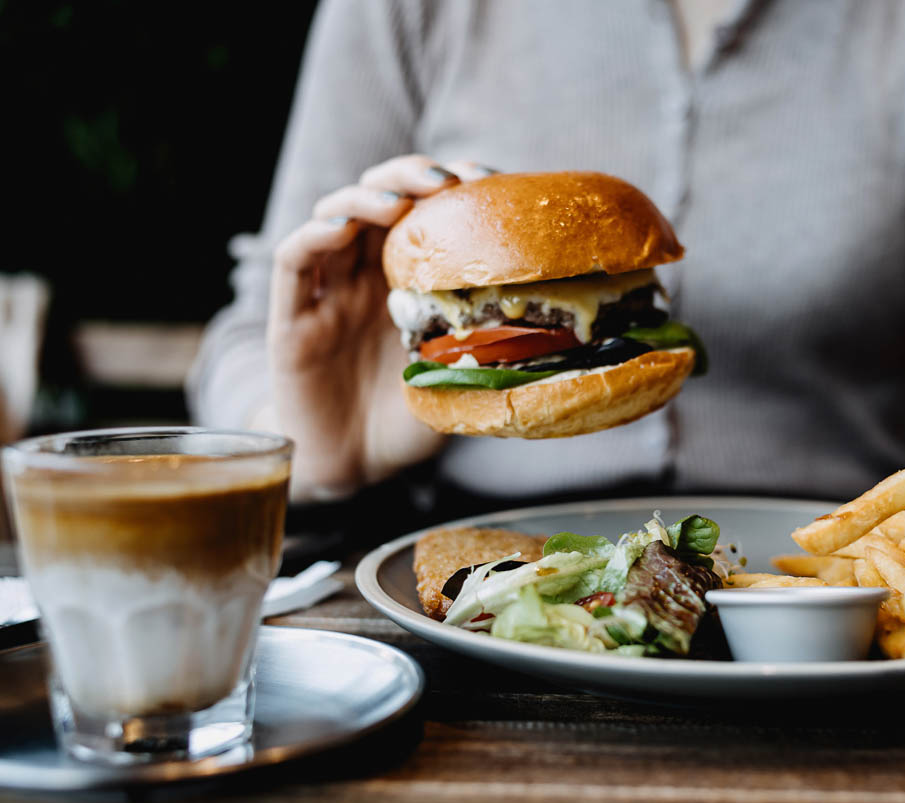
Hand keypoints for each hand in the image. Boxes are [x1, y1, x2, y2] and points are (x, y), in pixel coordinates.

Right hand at [266, 156, 494, 497]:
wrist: (355, 469)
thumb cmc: (408, 424)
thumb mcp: (460, 381)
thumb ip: (490, 354)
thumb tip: (560, 339)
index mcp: (409, 284)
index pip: (425, 214)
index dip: (452, 188)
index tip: (487, 179)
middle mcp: (367, 277)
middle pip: (380, 200)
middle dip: (410, 177)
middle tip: (444, 179)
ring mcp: (328, 293)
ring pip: (335, 218)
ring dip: (364, 198)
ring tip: (397, 201)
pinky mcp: (291, 318)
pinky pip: (295, 262)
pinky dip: (314, 236)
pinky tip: (340, 228)